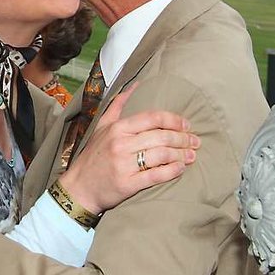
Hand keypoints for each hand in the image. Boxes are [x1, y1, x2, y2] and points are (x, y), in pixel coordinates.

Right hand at [61, 83, 199, 213]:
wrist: (79, 188)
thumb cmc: (93, 157)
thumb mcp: (101, 127)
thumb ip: (118, 106)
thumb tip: (135, 86)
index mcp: (117, 128)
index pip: (152, 118)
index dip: (174, 120)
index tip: (187, 125)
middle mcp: (120, 144)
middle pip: (161, 137)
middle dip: (183, 138)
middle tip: (195, 142)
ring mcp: (124, 164)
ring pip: (161, 155)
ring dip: (181, 155)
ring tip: (191, 156)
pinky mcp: (127, 184)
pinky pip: (156, 175)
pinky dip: (172, 171)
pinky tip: (180, 169)